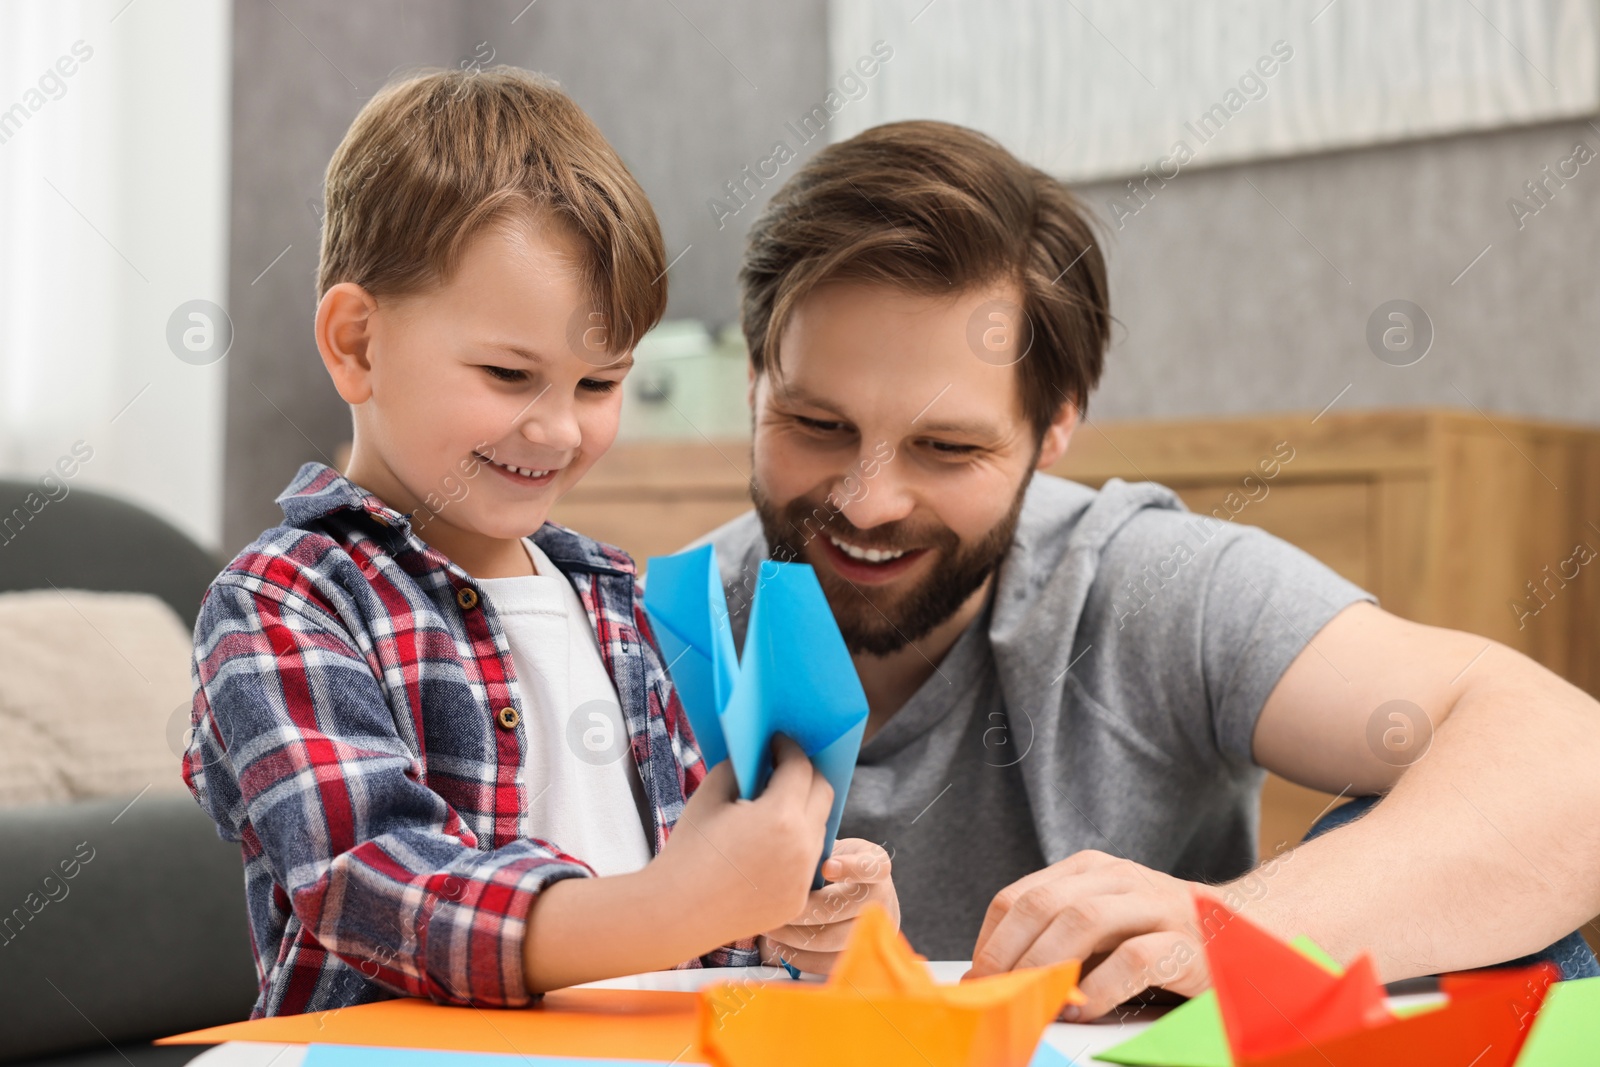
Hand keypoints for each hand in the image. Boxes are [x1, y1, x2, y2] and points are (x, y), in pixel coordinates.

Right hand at [653, 735, 833, 946]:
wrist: (675, 913)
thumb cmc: (688, 851)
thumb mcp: (709, 796)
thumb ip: (738, 769)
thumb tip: (757, 758)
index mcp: (781, 816)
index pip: (800, 768)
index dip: (789, 748)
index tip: (777, 742)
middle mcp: (803, 847)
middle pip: (823, 794)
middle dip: (806, 774)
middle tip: (785, 766)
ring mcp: (804, 878)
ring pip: (820, 829)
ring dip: (805, 810)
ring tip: (779, 803)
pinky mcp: (798, 900)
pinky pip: (807, 862)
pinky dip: (797, 845)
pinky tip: (773, 842)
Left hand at [757, 838, 897, 973]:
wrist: (844, 888)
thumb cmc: (827, 863)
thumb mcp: (828, 849)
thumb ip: (816, 854)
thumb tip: (793, 867)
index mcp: (876, 864)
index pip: (872, 867)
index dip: (851, 868)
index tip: (825, 868)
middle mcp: (883, 898)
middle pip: (840, 908)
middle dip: (802, 911)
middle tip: (776, 908)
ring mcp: (875, 930)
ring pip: (831, 940)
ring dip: (794, 936)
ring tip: (771, 929)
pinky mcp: (862, 954)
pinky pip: (828, 963)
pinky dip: (799, 956)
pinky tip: (779, 944)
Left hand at [967, 850, 1212, 1020]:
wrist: (1244, 937)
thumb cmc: (1160, 936)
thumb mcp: (1105, 924)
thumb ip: (1058, 938)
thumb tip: (996, 975)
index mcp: (1091, 870)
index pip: (1020, 896)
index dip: (991, 940)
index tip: (978, 977)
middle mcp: (1120, 879)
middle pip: (1043, 906)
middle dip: (1009, 954)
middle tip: (994, 994)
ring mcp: (1156, 906)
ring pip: (1083, 920)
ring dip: (1047, 965)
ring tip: (1032, 998)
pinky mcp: (1186, 943)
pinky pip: (1134, 959)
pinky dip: (1100, 987)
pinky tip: (1084, 1009)